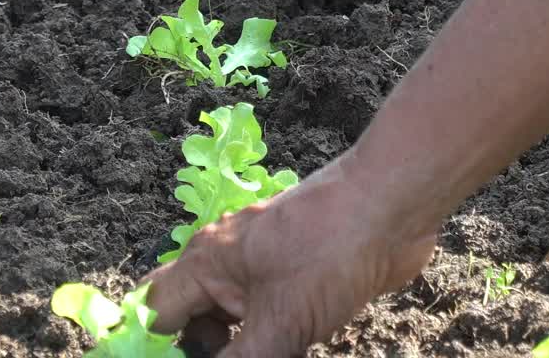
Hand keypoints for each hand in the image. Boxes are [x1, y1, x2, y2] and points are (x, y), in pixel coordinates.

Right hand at [142, 156, 436, 357]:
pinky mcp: (299, 273)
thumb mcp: (279, 326)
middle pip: (191, 316)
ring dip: (239, 345)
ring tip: (272, 349)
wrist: (393, 206)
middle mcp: (226, 259)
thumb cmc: (330, 254)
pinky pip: (267, 311)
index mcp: (206, 263)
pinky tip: (294, 349)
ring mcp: (263, 263)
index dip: (158, 348)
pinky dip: (268, 338)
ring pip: (232, 315)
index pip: (155, 312)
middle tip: (231, 356)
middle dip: (202, 347)